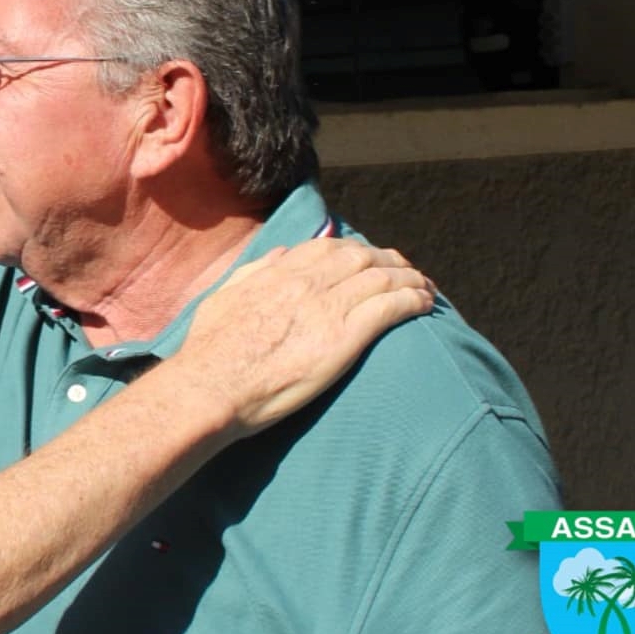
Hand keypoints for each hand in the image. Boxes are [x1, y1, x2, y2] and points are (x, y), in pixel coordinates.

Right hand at [168, 238, 434, 439]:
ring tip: (426, 287)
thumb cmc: (208, 352)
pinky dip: (413, 300)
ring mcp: (326, 308)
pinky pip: (389, 307)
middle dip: (390, 260)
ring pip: (382, 278)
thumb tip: (283, 253)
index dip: (357, 249)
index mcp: (277, 272)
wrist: (210, 387)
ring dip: (409, 279)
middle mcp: (306, 283)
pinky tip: (426, 304)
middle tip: (408, 272)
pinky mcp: (343, 339)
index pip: (329, 247)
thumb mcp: (222, 297)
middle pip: (362, 258)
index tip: (370, 258)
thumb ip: (254, 271)